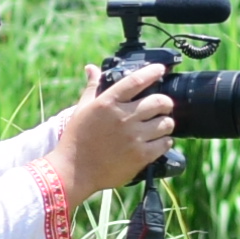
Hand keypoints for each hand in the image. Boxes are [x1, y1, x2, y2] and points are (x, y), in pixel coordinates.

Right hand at [59, 60, 178, 198]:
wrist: (73, 170)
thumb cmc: (76, 139)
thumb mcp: (81, 110)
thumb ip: (92, 88)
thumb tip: (92, 68)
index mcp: (107, 104)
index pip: (136, 81)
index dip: (152, 72)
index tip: (160, 69)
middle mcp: (123, 118)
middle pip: (160, 101)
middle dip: (165, 103)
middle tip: (161, 107)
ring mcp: (133, 137)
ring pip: (166, 123)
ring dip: (165, 123)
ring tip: (158, 127)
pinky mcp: (141, 155)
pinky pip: (165, 143)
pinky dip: (164, 141)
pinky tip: (156, 142)